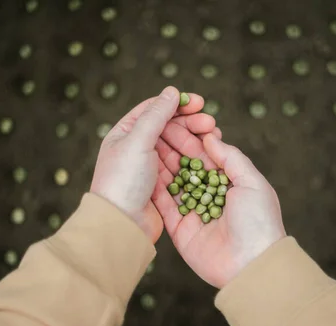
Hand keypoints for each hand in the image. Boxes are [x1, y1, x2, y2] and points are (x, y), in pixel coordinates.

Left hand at [90, 87, 215, 242]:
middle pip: (169, 128)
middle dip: (191, 123)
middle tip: (211, 123)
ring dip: (196, 140)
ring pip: (178, 147)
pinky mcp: (163, 186)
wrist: (121, 224)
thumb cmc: (124, 180)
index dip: (177, 104)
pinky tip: (210, 157)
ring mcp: (151, 168)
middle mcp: (137, 148)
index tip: (199, 102)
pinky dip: (196, 160)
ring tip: (215, 137)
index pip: (153, 110)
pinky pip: (182, 166)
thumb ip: (156, 115)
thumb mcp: (138, 141)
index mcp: (125, 133)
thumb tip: (171, 91)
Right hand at [152, 132, 286, 287]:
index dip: (190, 139)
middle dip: (171, 150)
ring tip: (144, 145)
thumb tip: (210, 137)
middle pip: (186, 168)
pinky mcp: (181, 230)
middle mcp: (210, 197)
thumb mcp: (252, 183)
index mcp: (230, 184)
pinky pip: (165, 207)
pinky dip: (155, 191)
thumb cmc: (259, 221)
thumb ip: (231, 158)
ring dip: (160, 167)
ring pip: (173, 185)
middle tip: (153, 130)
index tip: (173, 121)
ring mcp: (194, 213)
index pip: (206, 157)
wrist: (252, 265)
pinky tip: (143, 172)